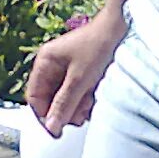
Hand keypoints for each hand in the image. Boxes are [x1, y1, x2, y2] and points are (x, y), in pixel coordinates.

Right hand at [27, 7, 123, 133]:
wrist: (123, 28)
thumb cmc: (98, 47)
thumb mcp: (79, 80)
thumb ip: (64, 104)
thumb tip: (50, 127)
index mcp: (45, 62)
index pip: (35, 97)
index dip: (44, 115)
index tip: (56, 129)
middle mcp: (53, 66)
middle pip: (51, 100)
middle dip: (64, 110)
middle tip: (80, 115)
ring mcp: (68, 69)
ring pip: (66, 99)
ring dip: (77, 106)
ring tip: (89, 104)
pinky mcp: (82, 72)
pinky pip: (77, 93)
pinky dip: (85, 99)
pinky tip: (94, 98)